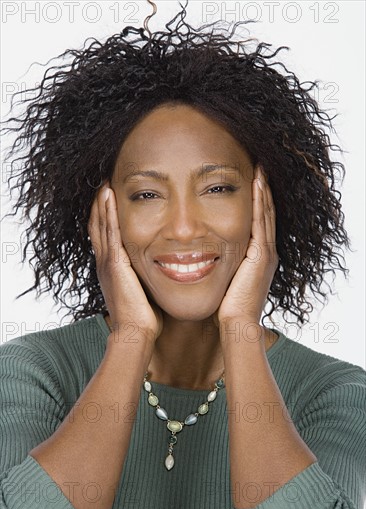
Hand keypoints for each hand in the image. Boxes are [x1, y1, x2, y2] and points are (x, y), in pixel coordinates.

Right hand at [87, 182, 162, 343]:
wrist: (135, 332)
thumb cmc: (142, 317)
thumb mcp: (140, 291)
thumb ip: (143, 278)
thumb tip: (160, 271)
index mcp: (110, 269)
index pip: (103, 236)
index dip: (103, 217)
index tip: (107, 200)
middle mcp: (105, 263)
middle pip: (97, 226)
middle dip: (98, 205)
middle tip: (101, 185)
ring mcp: (107, 262)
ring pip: (100, 224)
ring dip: (101, 202)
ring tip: (103, 182)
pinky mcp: (115, 263)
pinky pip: (109, 231)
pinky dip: (107, 212)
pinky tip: (108, 195)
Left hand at [216, 165, 278, 324]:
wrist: (236, 324)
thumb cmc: (227, 307)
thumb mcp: (226, 280)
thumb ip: (222, 265)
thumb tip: (203, 256)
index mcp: (258, 257)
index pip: (259, 221)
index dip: (257, 201)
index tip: (251, 181)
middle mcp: (266, 252)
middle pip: (266, 213)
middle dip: (263, 190)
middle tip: (260, 166)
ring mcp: (266, 253)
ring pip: (267, 213)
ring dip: (263, 190)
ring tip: (260, 168)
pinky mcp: (261, 256)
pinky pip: (261, 222)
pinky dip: (260, 202)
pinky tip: (257, 184)